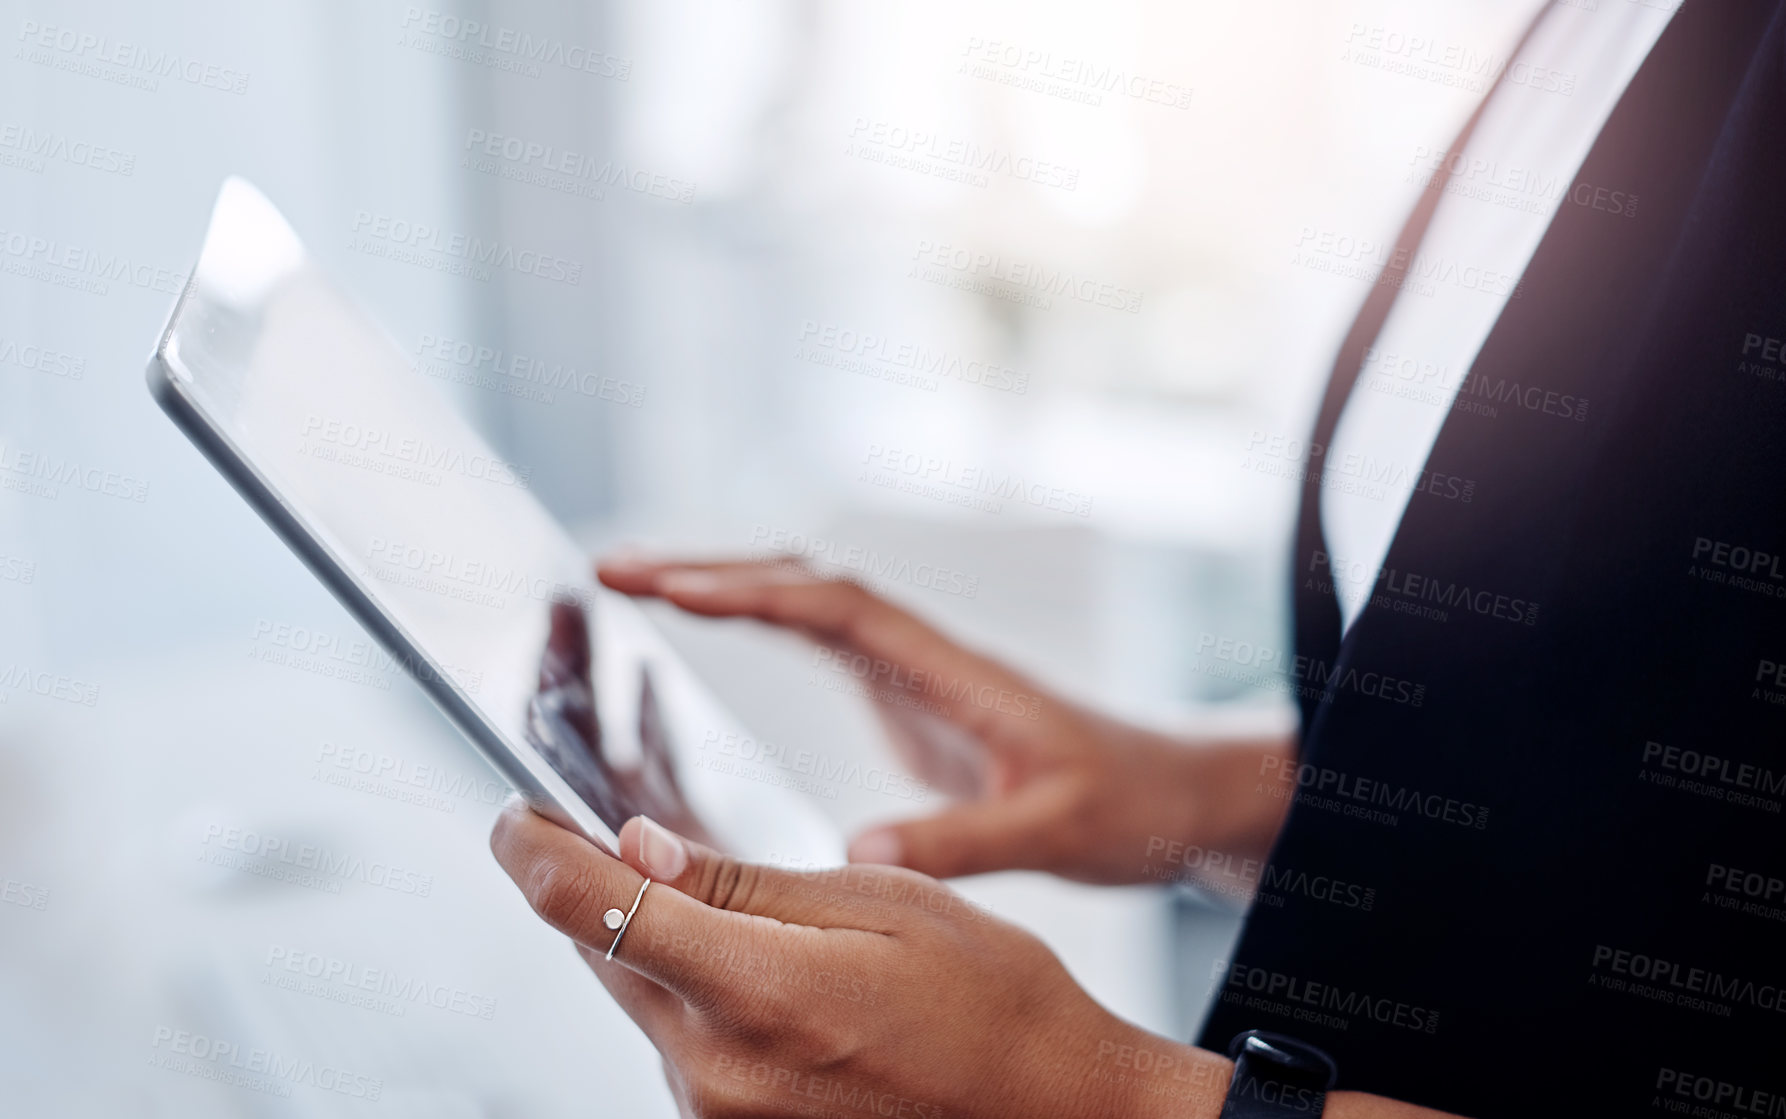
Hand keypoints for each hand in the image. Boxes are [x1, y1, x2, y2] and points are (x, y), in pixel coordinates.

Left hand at [490, 804, 1233, 1118]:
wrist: (1052, 1110)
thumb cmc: (993, 1000)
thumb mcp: (883, 903)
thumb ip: (745, 883)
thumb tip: (639, 845)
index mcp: (756, 995)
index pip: (588, 909)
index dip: (530, 848)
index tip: (513, 811)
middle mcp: (717, 1070)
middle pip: (598, 951)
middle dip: (591, 881)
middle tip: (605, 822)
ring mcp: (720, 1113)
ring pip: (635, 993)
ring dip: (642, 936)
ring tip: (695, 888)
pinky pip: (674, 1040)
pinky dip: (682, 987)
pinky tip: (735, 959)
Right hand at [598, 555, 1292, 889]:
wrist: (1173, 792)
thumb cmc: (1131, 802)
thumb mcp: (1058, 832)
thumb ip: (967, 841)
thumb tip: (859, 851)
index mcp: (955, 673)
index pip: (839, 610)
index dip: (755, 593)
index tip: (673, 586)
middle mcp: (926, 658)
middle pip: (806, 585)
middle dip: (712, 568)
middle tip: (612, 569)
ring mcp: (914, 674)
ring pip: (807, 601)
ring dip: (727, 582)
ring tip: (631, 583)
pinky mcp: (908, 701)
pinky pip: (817, 638)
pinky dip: (756, 619)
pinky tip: (706, 628)